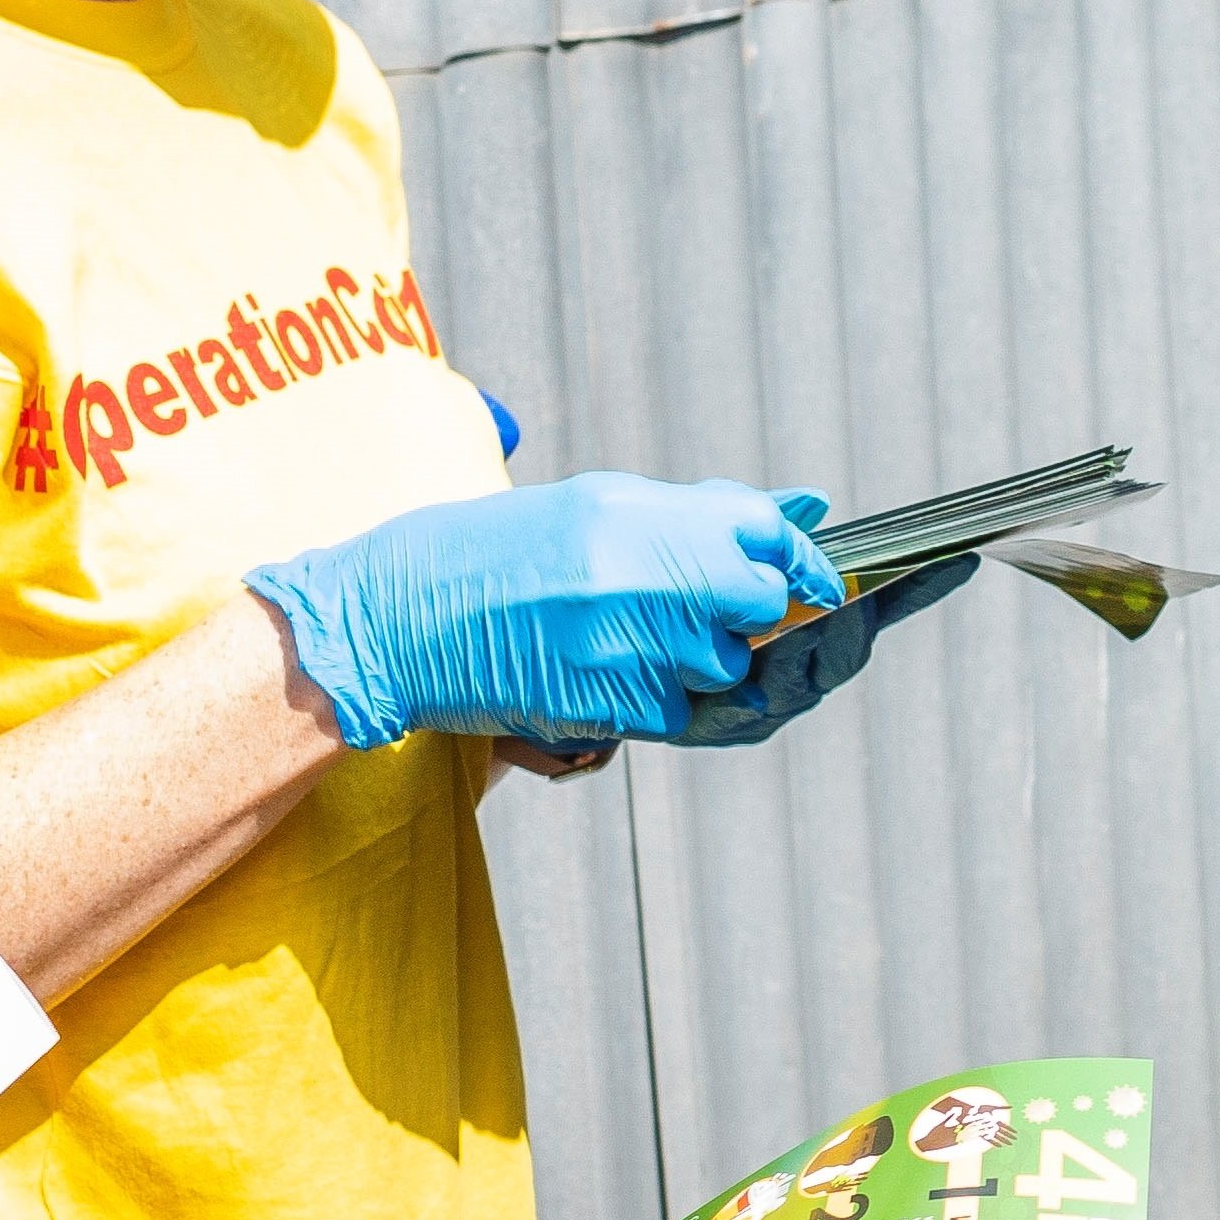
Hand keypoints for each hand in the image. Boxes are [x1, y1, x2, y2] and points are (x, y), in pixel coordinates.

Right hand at [247, 473, 837, 750]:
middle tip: (709, 616)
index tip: (822, 581)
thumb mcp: (598, 507)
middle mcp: (642, 572)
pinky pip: (677, 713)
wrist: (397, 616)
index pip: (766, 533)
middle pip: (761, 605)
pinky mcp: (609, 703)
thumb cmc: (500, 555)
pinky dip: (655, 702)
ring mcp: (628, 642)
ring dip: (697, 663)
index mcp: (640, 512)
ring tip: (625, 638)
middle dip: (755, 617)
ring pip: (724, 667)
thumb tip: (809, 506)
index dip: (803, 561)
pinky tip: (600, 673)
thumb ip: (701, 512)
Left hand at [642, 494, 987, 751]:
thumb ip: (764, 526)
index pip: (877, 598)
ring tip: (786, 626)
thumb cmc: (653, 588)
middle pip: (851, 645)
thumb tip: (818, 501)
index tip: (961, 560)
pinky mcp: (728, 724)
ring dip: (804, 649)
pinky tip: (750, 663)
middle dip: (850, 619)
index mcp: (808, 614)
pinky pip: (760, 709)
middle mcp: (798, 660)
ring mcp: (767, 695)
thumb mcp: (705, 539)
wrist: (583, 643)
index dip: (919, 584)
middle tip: (843, 597)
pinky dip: (761, 684)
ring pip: (810, 677)